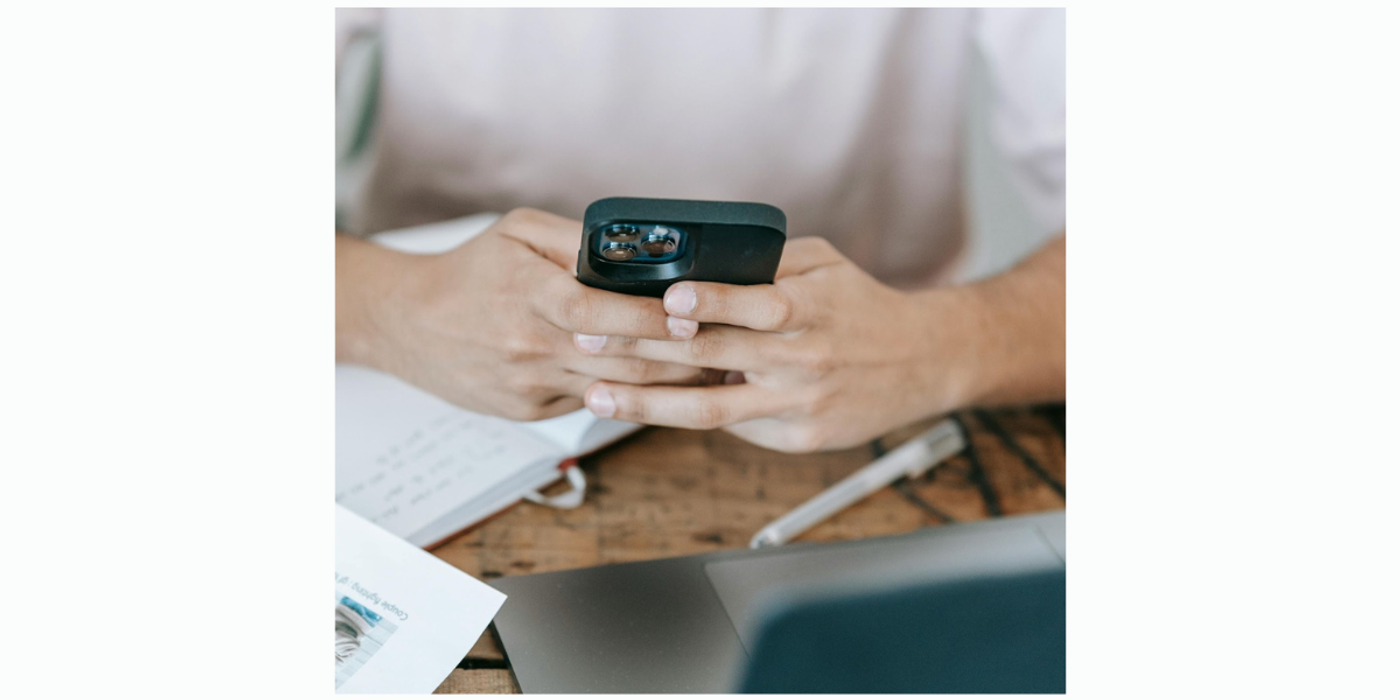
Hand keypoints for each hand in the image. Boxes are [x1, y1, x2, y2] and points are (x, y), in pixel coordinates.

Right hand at [337, 208, 708, 420]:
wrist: (408, 325)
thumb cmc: (470, 271)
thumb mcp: (518, 232)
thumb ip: (577, 239)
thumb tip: (639, 249)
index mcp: (527, 294)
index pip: (598, 310)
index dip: (649, 316)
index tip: (692, 312)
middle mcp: (528, 345)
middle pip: (620, 359)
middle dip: (680, 356)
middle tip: (728, 344)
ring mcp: (530, 384)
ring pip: (616, 389)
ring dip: (670, 382)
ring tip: (714, 366)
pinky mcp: (530, 411)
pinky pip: (593, 402)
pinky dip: (634, 395)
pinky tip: (668, 385)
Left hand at [571, 237, 987, 451]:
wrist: (926, 362)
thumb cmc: (862, 307)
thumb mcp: (824, 266)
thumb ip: (766, 266)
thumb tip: (698, 262)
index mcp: (808, 310)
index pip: (751, 306)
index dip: (707, 302)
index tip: (665, 298)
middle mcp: (801, 360)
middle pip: (711, 358)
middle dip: (643, 350)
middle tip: (587, 343)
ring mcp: (797, 405)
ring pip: (709, 410)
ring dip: (646, 402)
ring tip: (596, 394)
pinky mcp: (798, 438)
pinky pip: (733, 429)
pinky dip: (686, 417)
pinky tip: (642, 408)